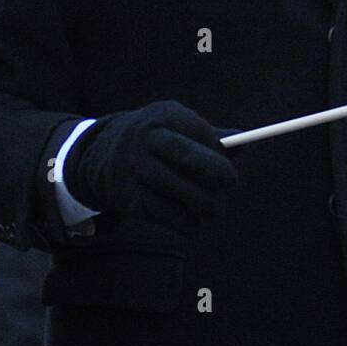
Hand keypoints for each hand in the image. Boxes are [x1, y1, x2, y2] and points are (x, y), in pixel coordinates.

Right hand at [63, 100, 236, 228]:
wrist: (102, 153)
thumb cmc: (156, 138)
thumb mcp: (178, 125)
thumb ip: (210, 136)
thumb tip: (244, 143)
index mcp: (164, 119)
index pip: (198, 141)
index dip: (217, 163)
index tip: (230, 179)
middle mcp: (147, 143)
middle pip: (192, 168)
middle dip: (214, 188)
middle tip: (222, 198)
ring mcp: (137, 172)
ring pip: (183, 200)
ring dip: (203, 212)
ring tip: (209, 212)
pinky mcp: (131, 200)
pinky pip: (170, 220)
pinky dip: (186, 226)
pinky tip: (190, 222)